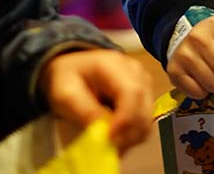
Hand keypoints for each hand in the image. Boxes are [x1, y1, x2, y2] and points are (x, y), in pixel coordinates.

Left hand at [38, 49, 152, 152]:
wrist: (72, 69)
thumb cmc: (67, 79)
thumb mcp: (66, 94)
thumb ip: (85, 112)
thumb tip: (104, 135)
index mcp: (113, 64)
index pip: (131, 92)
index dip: (126, 119)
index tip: (110, 139)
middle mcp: (135, 72)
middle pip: (143, 109)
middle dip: (127, 134)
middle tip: (106, 148)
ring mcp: (143, 83)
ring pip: (147, 119)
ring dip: (130, 137)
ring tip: (107, 142)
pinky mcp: (145, 95)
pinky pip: (144, 121)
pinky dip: (131, 134)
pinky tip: (114, 135)